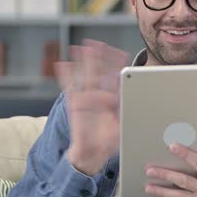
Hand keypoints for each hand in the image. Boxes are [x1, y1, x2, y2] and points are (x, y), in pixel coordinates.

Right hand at [55, 39, 128, 175]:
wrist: (92, 152)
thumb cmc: (109, 141)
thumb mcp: (122, 129)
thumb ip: (126, 118)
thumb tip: (133, 108)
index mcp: (114, 99)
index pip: (116, 78)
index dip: (118, 66)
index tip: (121, 54)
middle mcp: (101, 96)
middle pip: (100, 73)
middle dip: (100, 58)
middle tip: (99, 44)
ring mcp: (87, 98)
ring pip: (85, 76)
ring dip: (83, 63)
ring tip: (82, 47)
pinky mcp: (74, 104)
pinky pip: (69, 88)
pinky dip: (66, 76)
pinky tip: (62, 65)